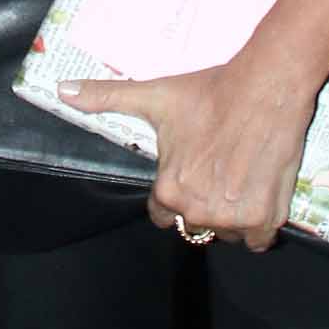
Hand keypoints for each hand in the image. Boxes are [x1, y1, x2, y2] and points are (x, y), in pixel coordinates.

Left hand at [61, 50, 315, 249]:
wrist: (264, 88)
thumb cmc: (209, 93)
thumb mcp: (153, 96)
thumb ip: (106, 97)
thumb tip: (63, 90)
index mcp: (169, 190)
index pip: (163, 215)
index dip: (175, 194)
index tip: (191, 174)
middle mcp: (198, 211)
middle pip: (196, 224)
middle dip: (204, 203)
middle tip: (218, 172)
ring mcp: (233, 218)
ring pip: (228, 232)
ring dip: (232, 215)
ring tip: (239, 178)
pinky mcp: (265, 217)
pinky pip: (259, 239)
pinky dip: (260, 223)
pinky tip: (258, 193)